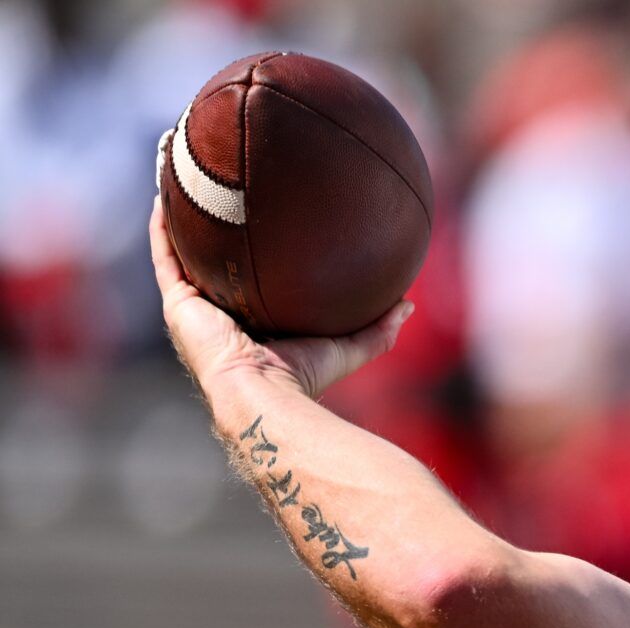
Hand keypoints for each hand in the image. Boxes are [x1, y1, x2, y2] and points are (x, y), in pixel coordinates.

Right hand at [149, 195, 410, 401]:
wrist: (262, 393)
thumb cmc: (304, 377)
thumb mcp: (348, 348)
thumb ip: (378, 328)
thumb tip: (408, 304)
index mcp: (252, 322)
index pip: (251, 281)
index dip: (253, 254)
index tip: (264, 221)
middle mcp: (219, 312)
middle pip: (213, 261)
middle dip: (212, 228)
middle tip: (219, 187)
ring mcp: (195, 308)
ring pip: (182, 251)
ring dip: (180, 214)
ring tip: (181, 173)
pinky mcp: (178, 303)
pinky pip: (166, 254)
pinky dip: (163, 224)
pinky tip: (167, 189)